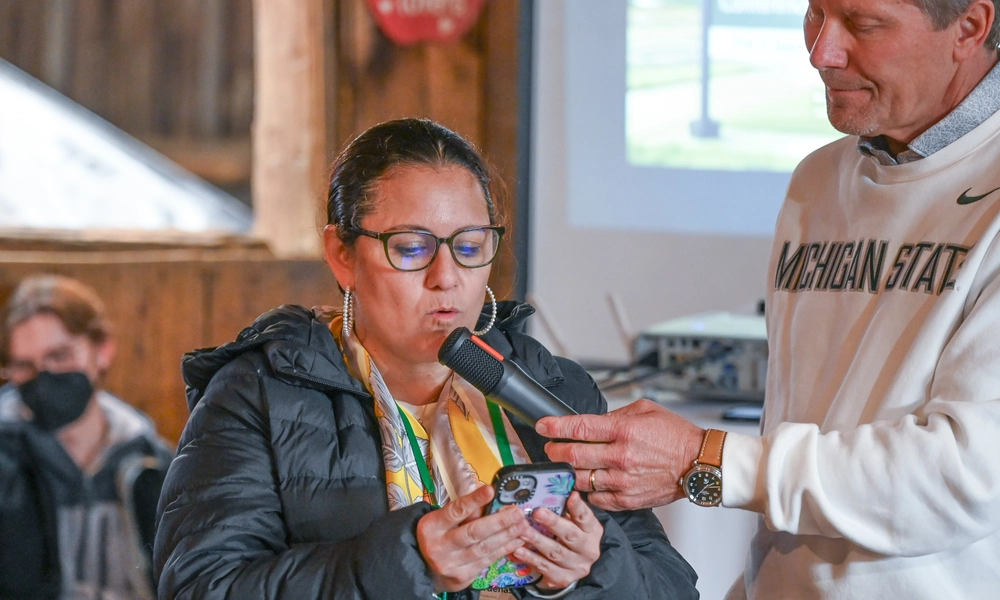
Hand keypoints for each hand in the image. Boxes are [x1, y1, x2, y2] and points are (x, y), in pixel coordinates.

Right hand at [416, 484, 530, 591]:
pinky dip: (504, 549)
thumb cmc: (437, 537)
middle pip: (473, 532)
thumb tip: (490, 497)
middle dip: (499, 521)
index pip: (455, 511)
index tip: (491, 490)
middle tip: (517, 512)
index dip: (474, 500)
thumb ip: (463, 511)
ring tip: (522, 525)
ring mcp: (451, 564)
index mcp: (432, 526)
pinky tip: (516, 540)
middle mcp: (439, 546)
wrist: (423, 568)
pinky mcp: (462, 577)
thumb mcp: (441, 520)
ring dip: (507, 535)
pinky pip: (487, 560)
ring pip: (484, 548)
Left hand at [512, 492, 602, 589]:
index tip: (571, 496)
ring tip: (522, 531)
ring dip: (537, 540)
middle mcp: (588, 550)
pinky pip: (545, 568)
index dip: (578, 507)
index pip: (586, 517)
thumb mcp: (573, 523)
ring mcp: (577, 566)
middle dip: (553, 523)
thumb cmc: (571, 536)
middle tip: (537, 512)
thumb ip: (564, 510)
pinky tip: (518, 551)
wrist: (575, 565)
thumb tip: (544, 492)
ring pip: (555, 552)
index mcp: (592, 531)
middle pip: (570, 535)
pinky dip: (530, 558)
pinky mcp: (564, 578)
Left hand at [536, 399, 703, 509]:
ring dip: (567, 472)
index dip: (554, 427)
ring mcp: (622, 480)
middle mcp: (620, 456)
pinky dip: (586, 491)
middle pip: (572, 455)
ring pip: (580, 479)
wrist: (699, 463)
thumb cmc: (675, 435)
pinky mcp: (627, 499)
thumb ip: (614, 415)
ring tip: (565, 466)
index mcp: (623, 430)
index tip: (542, 426)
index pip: (578, 428)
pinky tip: (586, 483)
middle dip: (554, 451)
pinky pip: (595, 498)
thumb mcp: (645, 410)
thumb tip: (590, 422)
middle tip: (550, 448)